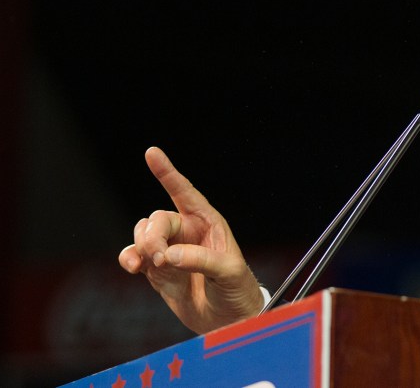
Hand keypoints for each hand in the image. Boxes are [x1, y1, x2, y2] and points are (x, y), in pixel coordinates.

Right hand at [118, 146, 263, 333]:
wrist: (229, 319)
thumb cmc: (237, 289)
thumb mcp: (229, 272)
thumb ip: (201, 260)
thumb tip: (169, 255)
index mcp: (209, 222)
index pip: (185, 192)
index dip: (168, 173)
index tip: (152, 153)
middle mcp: (187, 232)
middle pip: (158, 219)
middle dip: (153, 235)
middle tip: (161, 258)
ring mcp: (169, 250)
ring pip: (143, 234)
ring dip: (142, 247)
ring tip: (154, 264)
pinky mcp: (156, 270)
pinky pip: (135, 256)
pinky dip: (129, 258)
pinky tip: (132, 266)